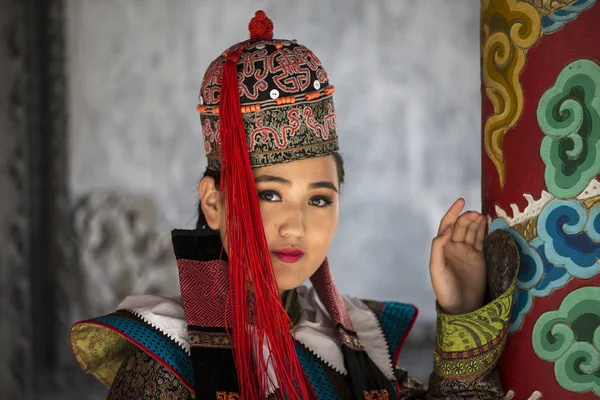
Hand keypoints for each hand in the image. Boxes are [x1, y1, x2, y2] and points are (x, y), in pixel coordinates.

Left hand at [429, 198, 486, 314]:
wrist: (461, 306)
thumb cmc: (445, 289)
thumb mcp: (436, 268)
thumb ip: (438, 247)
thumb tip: (446, 229)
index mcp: (442, 247)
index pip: (447, 225)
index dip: (453, 212)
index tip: (461, 201)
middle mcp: (454, 247)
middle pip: (460, 226)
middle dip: (467, 217)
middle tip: (476, 214)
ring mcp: (467, 252)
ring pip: (471, 231)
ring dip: (475, 221)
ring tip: (481, 215)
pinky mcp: (479, 258)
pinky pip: (481, 240)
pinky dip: (484, 230)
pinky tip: (487, 222)